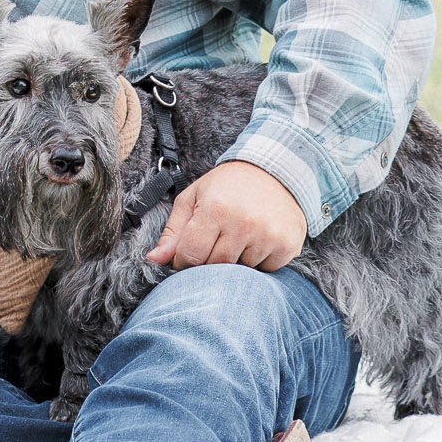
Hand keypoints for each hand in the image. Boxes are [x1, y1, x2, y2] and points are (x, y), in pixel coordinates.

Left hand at [146, 160, 306, 272]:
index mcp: (215, 209)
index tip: (188, 255)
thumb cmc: (227, 186)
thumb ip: (173, 231)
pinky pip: (265, 270)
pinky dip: (259, 262)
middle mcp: (243, 223)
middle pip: (215, 266)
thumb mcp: (194, 198)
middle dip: (209, 260)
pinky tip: (258, 240)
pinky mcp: (287, 245)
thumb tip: (153, 260)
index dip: (184, 260)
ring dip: (236, 260)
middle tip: (214, 242)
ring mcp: (268, 235)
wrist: (275, 171)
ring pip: (240, 270)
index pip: (191, 255)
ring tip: (238, 236)